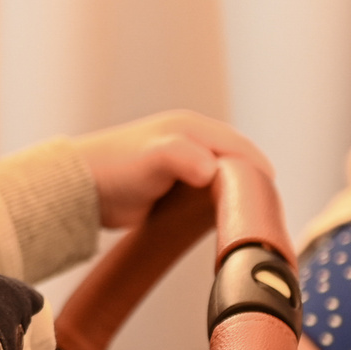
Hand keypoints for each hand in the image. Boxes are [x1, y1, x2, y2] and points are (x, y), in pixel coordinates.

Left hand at [70, 111, 269, 229]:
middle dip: (252, 184)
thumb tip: (211, 170)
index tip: (269, 197)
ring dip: (236, 196)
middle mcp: (193, 142)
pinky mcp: (177, 186)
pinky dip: (219, 205)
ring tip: (250, 220)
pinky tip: (223, 221)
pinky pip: (209, 194)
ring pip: (226, 179)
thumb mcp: (152, 158)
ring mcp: (186, 164)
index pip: (239, 147)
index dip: (257, 170)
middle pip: (238, 162)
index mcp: (192, 128)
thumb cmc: (113, 168)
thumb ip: (182, 157)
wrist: (81, 189)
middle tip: (264, 212)